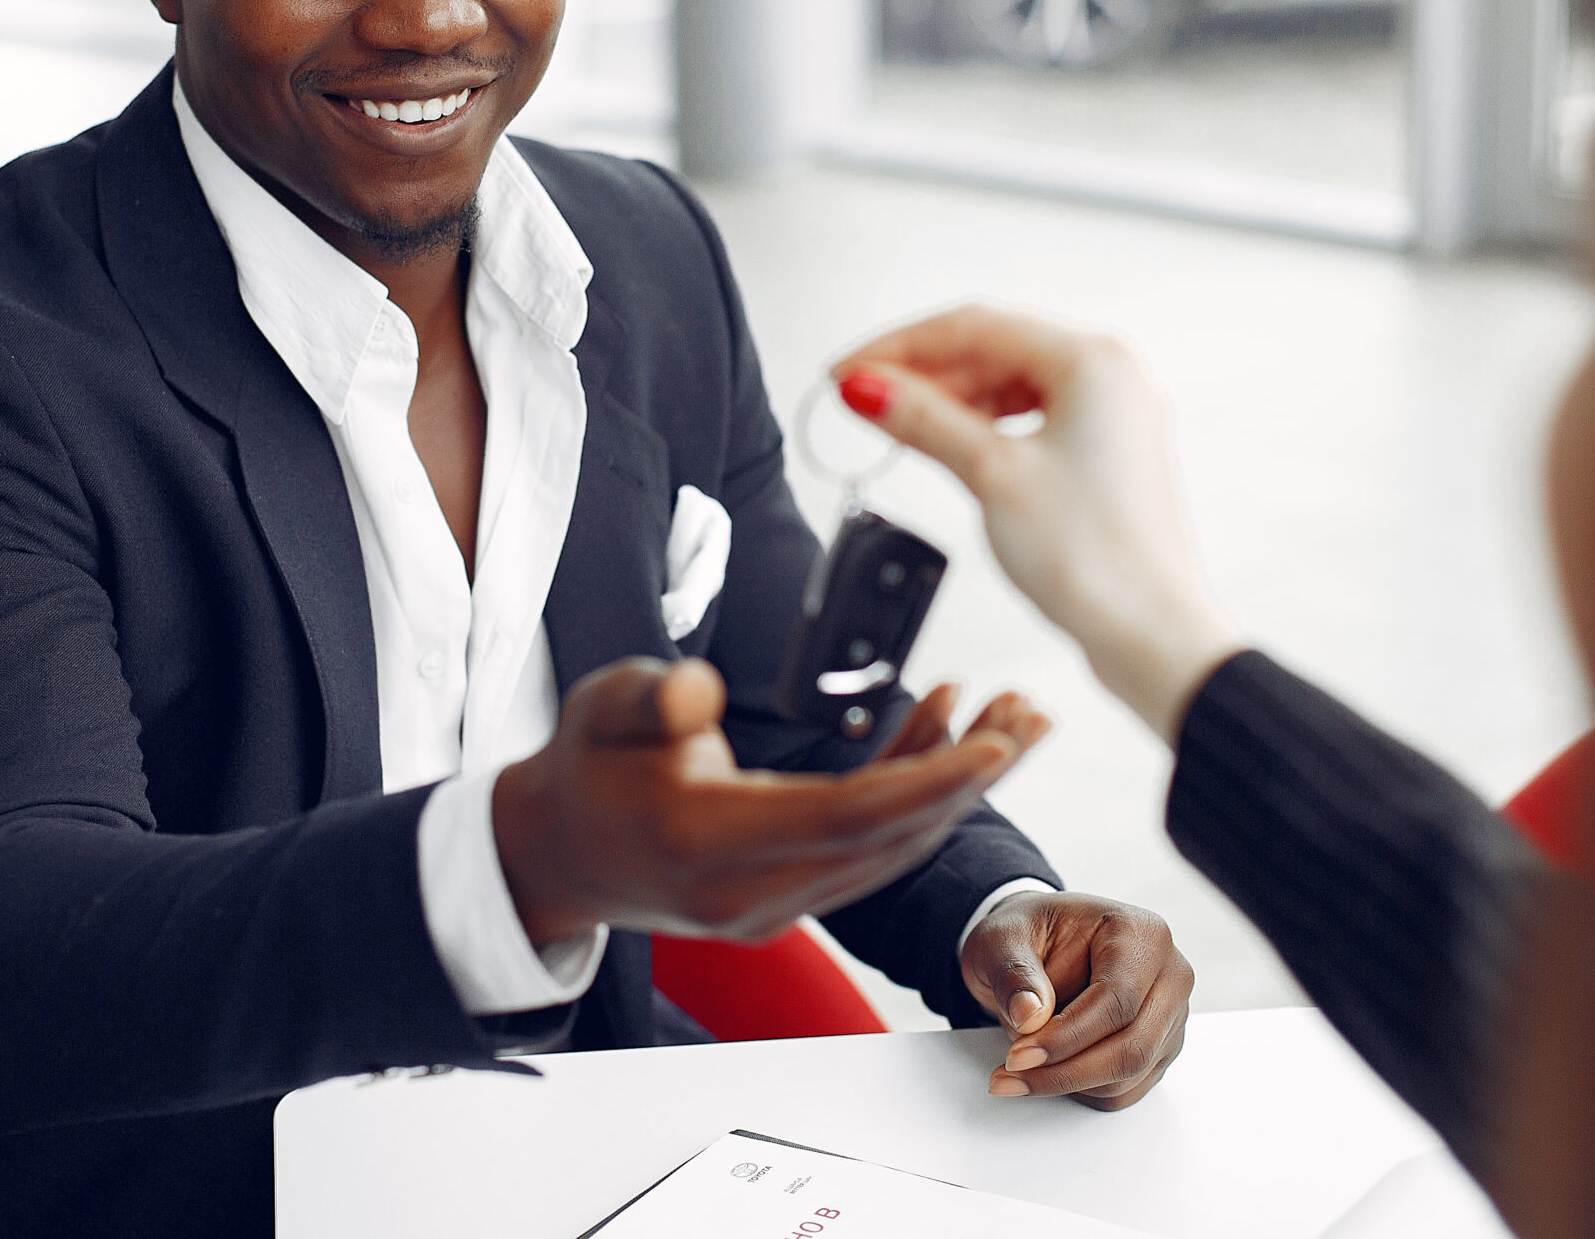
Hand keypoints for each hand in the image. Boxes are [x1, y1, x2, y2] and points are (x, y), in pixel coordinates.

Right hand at [494, 657, 1049, 945]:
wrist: (559, 850)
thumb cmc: (585, 764)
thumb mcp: (598, 708)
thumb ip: (648, 698)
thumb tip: (698, 689)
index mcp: (708, 841)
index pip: (848, 816)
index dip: (931, 778)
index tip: (998, 741)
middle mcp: (752, 891)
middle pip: (890, 836)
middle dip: (971, 777)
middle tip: (1035, 715)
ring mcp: (773, 905)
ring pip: (890, 846)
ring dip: (956, 784)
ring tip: (1014, 718)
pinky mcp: (787, 897)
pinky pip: (867, 846)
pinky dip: (911, 792)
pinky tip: (942, 727)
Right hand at [833, 305, 1241, 739]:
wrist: (1150, 636)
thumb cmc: (1097, 559)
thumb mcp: (992, 474)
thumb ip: (924, 421)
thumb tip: (867, 387)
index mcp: (1094, 361)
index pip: (975, 326)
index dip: (899, 346)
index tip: (846, 370)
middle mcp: (1110, 378)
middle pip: (993, 350)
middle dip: (922, 372)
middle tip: (859, 396)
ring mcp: (1111, 418)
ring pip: (1010, 385)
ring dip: (949, 400)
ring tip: (893, 422)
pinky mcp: (1103, 456)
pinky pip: (1029, 419)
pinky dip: (981, 426)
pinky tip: (944, 442)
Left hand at [961, 891, 1192, 1110]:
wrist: (1036, 947)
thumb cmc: (1029, 934)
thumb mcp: (1001, 938)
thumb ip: (1014, 973)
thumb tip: (1030, 1016)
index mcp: (1140, 932)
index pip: (1117, 1000)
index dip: (1067, 1036)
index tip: (1019, 1055)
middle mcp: (1168, 974)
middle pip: (1133, 1046)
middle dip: (1067, 1071)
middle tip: (1013, 1075)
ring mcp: (1169, 1015)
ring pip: (1129, 1075)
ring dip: (1069, 1084)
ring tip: (1018, 1070)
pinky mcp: (1160, 1048)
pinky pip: (1126, 1090)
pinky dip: (1082, 1091)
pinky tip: (1048, 1070)